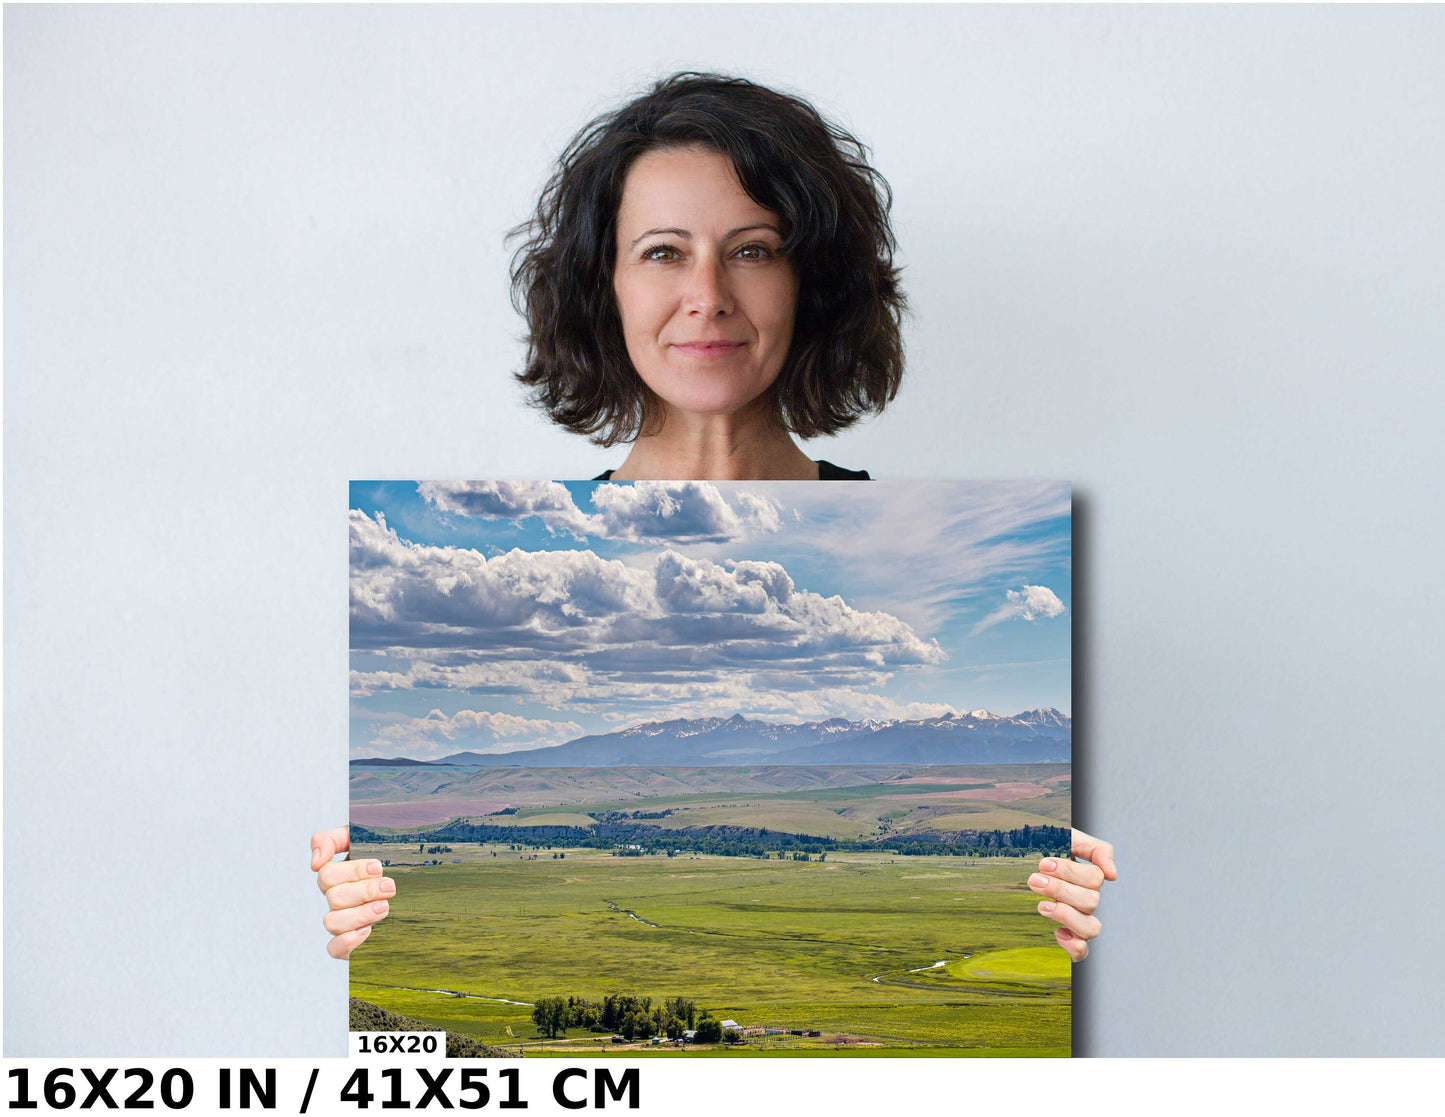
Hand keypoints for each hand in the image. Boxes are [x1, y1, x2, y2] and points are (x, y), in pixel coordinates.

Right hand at [311, 826, 395, 958]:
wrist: (420, 888)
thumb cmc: (390, 859)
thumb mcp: (365, 839)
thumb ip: (332, 840)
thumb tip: (315, 862)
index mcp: (338, 876)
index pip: (327, 875)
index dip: (352, 871)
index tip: (378, 867)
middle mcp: (338, 899)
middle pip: (334, 897)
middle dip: (364, 891)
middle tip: (390, 887)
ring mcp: (343, 922)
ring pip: (332, 922)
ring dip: (360, 914)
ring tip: (385, 907)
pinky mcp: (350, 944)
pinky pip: (334, 949)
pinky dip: (348, 941)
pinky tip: (368, 930)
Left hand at [1029, 828, 1115, 960]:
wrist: (1018, 860)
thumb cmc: (1046, 849)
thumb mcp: (1067, 837)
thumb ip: (1095, 848)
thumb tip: (1112, 874)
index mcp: (1089, 878)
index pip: (1094, 879)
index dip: (1070, 872)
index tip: (1044, 864)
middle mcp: (1088, 900)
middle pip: (1090, 901)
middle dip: (1060, 890)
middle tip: (1034, 880)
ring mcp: (1079, 920)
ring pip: (1091, 928)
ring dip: (1066, 916)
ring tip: (1041, 905)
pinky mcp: (1068, 937)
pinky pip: (1081, 951)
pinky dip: (1073, 945)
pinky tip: (1056, 932)